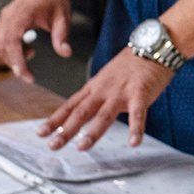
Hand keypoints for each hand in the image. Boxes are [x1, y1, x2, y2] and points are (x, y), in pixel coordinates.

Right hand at [0, 0, 72, 82]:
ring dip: (12, 56)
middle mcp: (7, 17)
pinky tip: (26, 47)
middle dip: (14, 63)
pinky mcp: (4, 22)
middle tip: (30, 74)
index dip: (17, 61)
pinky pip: (1, 42)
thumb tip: (66, 53)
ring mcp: (4, 19)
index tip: (25, 76)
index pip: (12, 42)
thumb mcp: (63, 16)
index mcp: (20, 14)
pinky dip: (10, 50)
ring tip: (32, 52)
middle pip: (2, 48)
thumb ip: (62, 36)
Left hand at [39, 48, 173, 149]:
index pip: (70, 105)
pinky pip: (138, 113)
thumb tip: (82, 112)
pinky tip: (134, 142)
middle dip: (66, 130)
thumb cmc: (131, 64)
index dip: (55, 120)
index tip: (40, 133)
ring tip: (82, 147)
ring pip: (104, 114)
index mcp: (95, 87)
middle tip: (53, 145)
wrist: (152, 46)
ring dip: (92, 132)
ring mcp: (121, 92)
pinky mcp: (141, 93)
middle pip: (81, 112)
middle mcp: (104, 90)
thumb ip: (95, 95)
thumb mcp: (106, 78)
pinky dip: (136, 128)